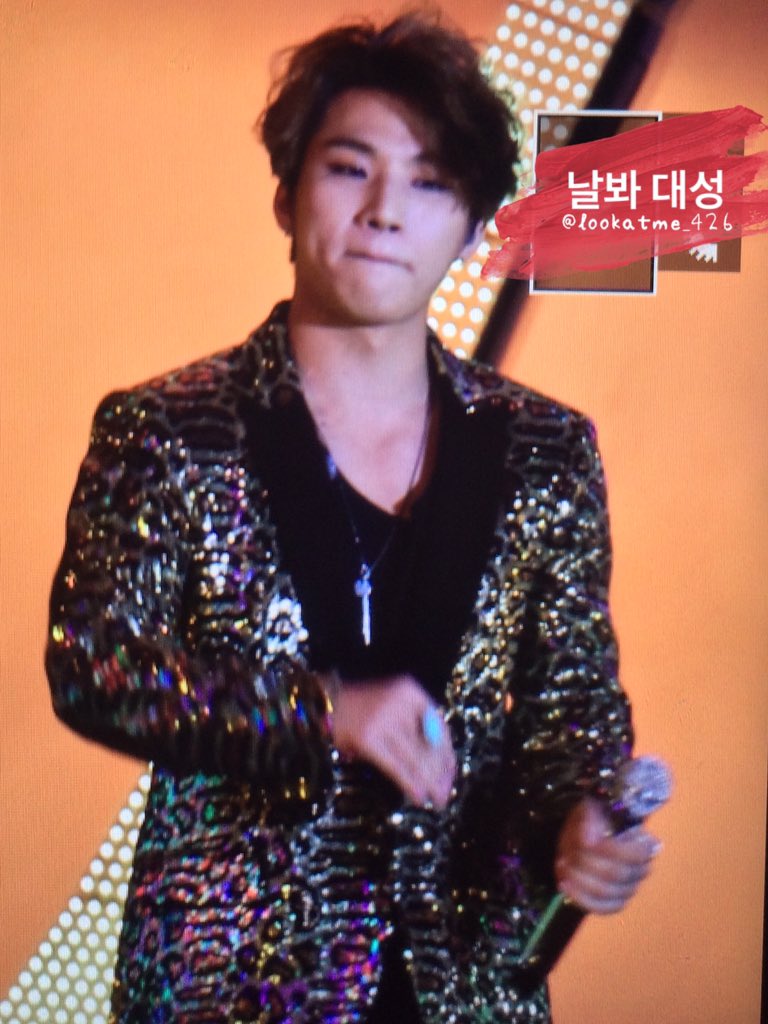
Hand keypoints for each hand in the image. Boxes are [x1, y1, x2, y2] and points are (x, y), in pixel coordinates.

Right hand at [329, 674, 455, 808]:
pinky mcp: (368, 738)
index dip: (446, 753)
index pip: (438, 726)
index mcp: (411, 692)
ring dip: (429, 782)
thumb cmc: (360, 707)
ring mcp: (383, 720)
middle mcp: (400, 704)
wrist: (322, 701)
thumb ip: (415, 725)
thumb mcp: (393, 705)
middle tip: (446, 793)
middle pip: (429, 744)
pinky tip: (419, 796)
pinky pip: (396, 766)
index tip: (451, 772)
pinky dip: (409, 783)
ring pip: (415, 758)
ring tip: (437, 800)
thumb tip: (441, 762)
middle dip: (440, 772)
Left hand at [555, 798, 660, 913]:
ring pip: (606, 892)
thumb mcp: (589, 809)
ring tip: (563, 864)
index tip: (584, 842)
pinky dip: (580, 897)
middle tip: (567, 852)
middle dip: (586, 863)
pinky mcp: (616, 903)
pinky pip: (601, 908)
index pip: (638, 854)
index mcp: (643, 843)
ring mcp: (630, 889)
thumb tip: (589, 841)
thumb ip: (590, 820)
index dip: (611, 850)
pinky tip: (564, 884)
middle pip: (616, 874)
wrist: (584, 837)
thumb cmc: (591, 822)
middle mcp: (642, 869)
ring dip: (579, 878)